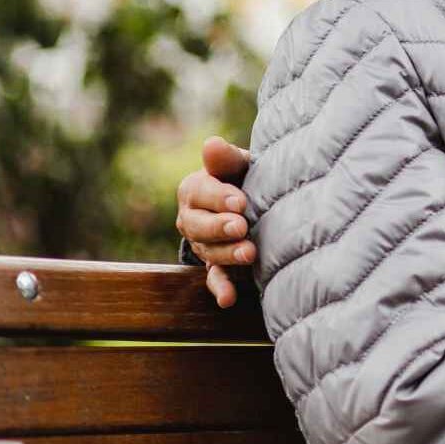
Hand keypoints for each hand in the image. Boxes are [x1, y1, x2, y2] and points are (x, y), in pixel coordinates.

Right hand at [175, 136, 254, 307]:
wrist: (252, 200)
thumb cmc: (244, 176)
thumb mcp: (238, 164)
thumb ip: (226, 158)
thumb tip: (212, 144)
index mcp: (193, 190)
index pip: (201, 193)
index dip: (220, 198)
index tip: (240, 202)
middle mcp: (191, 219)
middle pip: (199, 226)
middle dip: (220, 227)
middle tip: (242, 227)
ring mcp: (202, 244)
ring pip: (209, 251)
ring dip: (227, 254)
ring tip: (249, 253)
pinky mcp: (216, 265)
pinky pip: (214, 278)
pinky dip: (220, 288)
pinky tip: (228, 299)